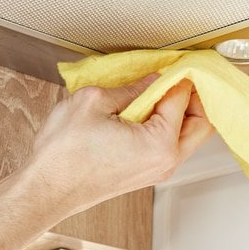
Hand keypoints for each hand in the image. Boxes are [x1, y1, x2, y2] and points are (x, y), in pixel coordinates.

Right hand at [24, 74, 212, 217]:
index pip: (183, 97)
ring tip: (163, 89)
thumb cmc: (64, 154)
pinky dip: (170, 125)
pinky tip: (150, 109)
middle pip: (202, 122)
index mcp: (160, 143)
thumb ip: (130, 88)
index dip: (179, 73)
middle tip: (180, 74)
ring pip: (189, 136)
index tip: (175, 59)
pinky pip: (171, 145)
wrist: (46, 190)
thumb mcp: (94, 102)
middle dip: (195, 95)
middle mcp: (167, 161)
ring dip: (183, 111)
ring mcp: (158, 170)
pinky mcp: (147, 173)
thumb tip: (151, 80)